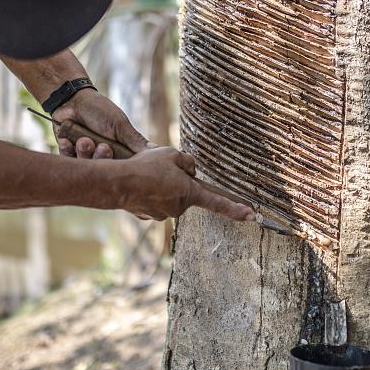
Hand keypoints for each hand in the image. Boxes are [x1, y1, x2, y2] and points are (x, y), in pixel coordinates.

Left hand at [53, 89, 150, 158]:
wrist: (72, 99)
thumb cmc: (100, 110)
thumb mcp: (120, 125)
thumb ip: (135, 141)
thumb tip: (159, 153)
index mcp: (119, 152)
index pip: (124, 167)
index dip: (121, 166)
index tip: (117, 156)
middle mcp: (103, 157)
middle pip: (104, 169)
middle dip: (101, 157)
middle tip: (102, 146)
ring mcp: (86, 156)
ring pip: (87, 166)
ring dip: (84, 152)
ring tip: (83, 140)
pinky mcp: (69, 154)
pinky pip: (68, 161)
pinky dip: (68, 150)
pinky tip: (68, 141)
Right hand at [117, 147, 255, 221]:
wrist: (117, 183)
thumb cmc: (146, 166)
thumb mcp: (172, 154)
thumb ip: (187, 161)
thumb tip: (190, 170)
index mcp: (189, 193)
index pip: (217, 202)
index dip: (235, 209)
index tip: (252, 216)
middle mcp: (179, 207)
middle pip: (184, 191)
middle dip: (176, 180)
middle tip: (159, 168)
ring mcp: (162, 213)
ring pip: (167, 195)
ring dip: (161, 185)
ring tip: (145, 174)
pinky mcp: (147, 215)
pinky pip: (153, 200)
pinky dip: (148, 192)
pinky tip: (138, 184)